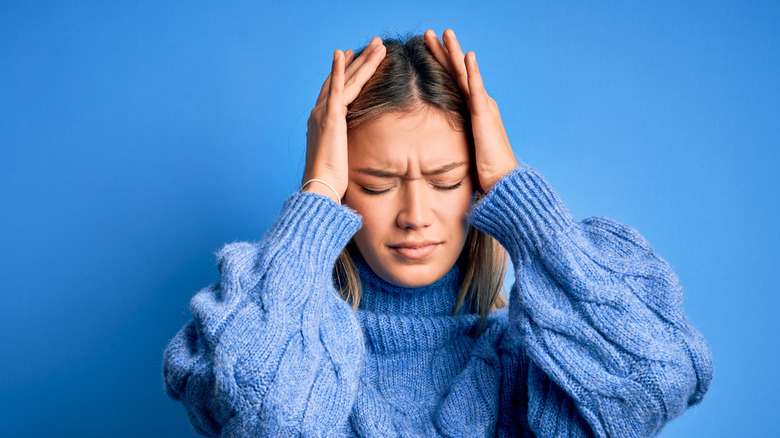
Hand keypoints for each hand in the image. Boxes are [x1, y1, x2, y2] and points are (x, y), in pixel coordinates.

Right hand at [303, 37, 386, 202]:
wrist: (321, 188)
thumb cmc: (332, 181)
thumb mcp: (342, 159)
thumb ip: (347, 148)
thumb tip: (355, 152)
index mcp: (323, 123)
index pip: (337, 91)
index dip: (346, 72)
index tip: (354, 57)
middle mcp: (320, 113)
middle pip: (343, 79)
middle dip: (359, 61)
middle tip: (373, 44)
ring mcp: (323, 113)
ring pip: (346, 80)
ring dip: (362, 60)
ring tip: (377, 44)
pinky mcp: (329, 117)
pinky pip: (336, 89)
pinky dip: (339, 69)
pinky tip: (343, 53)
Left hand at [424, 29, 518, 192]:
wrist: (502, 181)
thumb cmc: (484, 171)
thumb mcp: (463, 150)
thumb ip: (452, 140)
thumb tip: (431, 145)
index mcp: (473, 111)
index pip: (453, 82)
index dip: (440, 64)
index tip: (427, 49)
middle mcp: (480, 104)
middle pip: (458, 72)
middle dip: (444, 51)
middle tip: (430, 33)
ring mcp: (483, 107)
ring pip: (466, 74)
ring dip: (455, 52)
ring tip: (446, 33)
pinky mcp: (485, 116)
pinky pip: (476, 90)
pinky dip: (472, 72)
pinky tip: (467, 56)